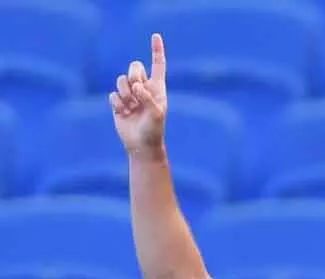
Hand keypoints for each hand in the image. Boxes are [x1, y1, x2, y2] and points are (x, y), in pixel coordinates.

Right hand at [109, 33, 167, 153]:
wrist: (141, 144)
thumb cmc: (154, 130)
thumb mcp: (157, 114)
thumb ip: (148, 98)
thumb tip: (137, 86)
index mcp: (157, 87)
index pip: (158, 64)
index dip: (156, 50)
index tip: (155, 36)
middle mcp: (144, 88)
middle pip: (134, 67)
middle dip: (133, 75)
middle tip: (138, 91)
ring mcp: (130, 95)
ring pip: (121, 80)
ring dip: (125, 94)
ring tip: (131, 108)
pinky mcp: (118, 102)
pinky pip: (113, 94)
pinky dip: (117, 104)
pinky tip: (124, 114)